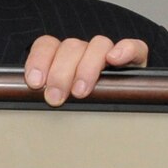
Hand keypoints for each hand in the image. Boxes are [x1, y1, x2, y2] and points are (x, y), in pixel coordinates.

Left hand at [23, 35, 150, 106]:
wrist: (119, 122)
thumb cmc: (81, 110)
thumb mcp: (59, 101)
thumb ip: (46, 94)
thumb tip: (32, 98)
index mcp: (62, 57)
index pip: (48, 45)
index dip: (39, 60)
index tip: (35, 82)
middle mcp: (84, 51)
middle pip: (71, 47)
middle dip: (60, 73)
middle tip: (55, 97)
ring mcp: (109, 54)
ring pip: (98, 45)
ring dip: (87, 67)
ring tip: (80, 92)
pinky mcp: (135, 59)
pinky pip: (134, 47)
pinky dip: (125, 50)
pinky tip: (115, 59)